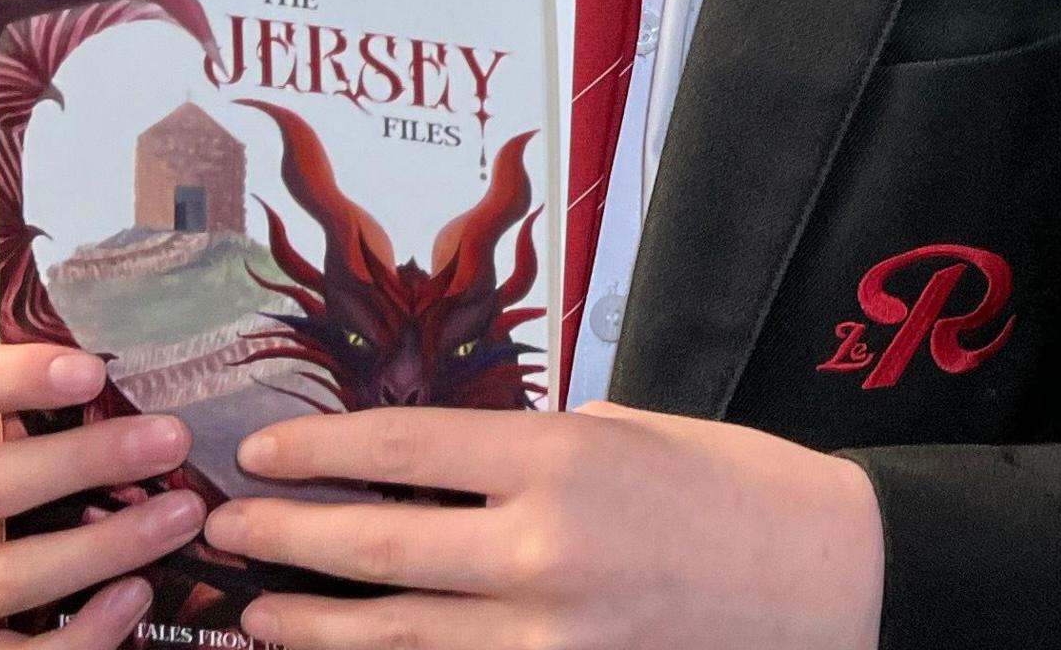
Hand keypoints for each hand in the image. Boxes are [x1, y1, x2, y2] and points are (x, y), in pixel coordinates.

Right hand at [0, 342, 203, 647]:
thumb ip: (35, 410)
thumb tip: (138, 379)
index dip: (10, 378)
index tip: (91, 373)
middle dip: (85, 461)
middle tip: (168, 441)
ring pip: (3, 577)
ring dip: (103, 546)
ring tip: (178, 517)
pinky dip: (83, 631)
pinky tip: (135, 594)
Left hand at [205, 400, 881, 648]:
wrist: (835, 583)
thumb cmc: (744, 492)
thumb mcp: (635, 431)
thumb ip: (536, 450)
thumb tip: (442, 459)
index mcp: (562, 458)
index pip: (403, 445)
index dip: (318, 449)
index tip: (263, 451)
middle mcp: (544, 548)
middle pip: (376, 544)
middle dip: (287, 538)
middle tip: (225, 530)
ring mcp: (552, 635)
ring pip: (396, 636)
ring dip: (315, 627)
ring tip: (259, 616)